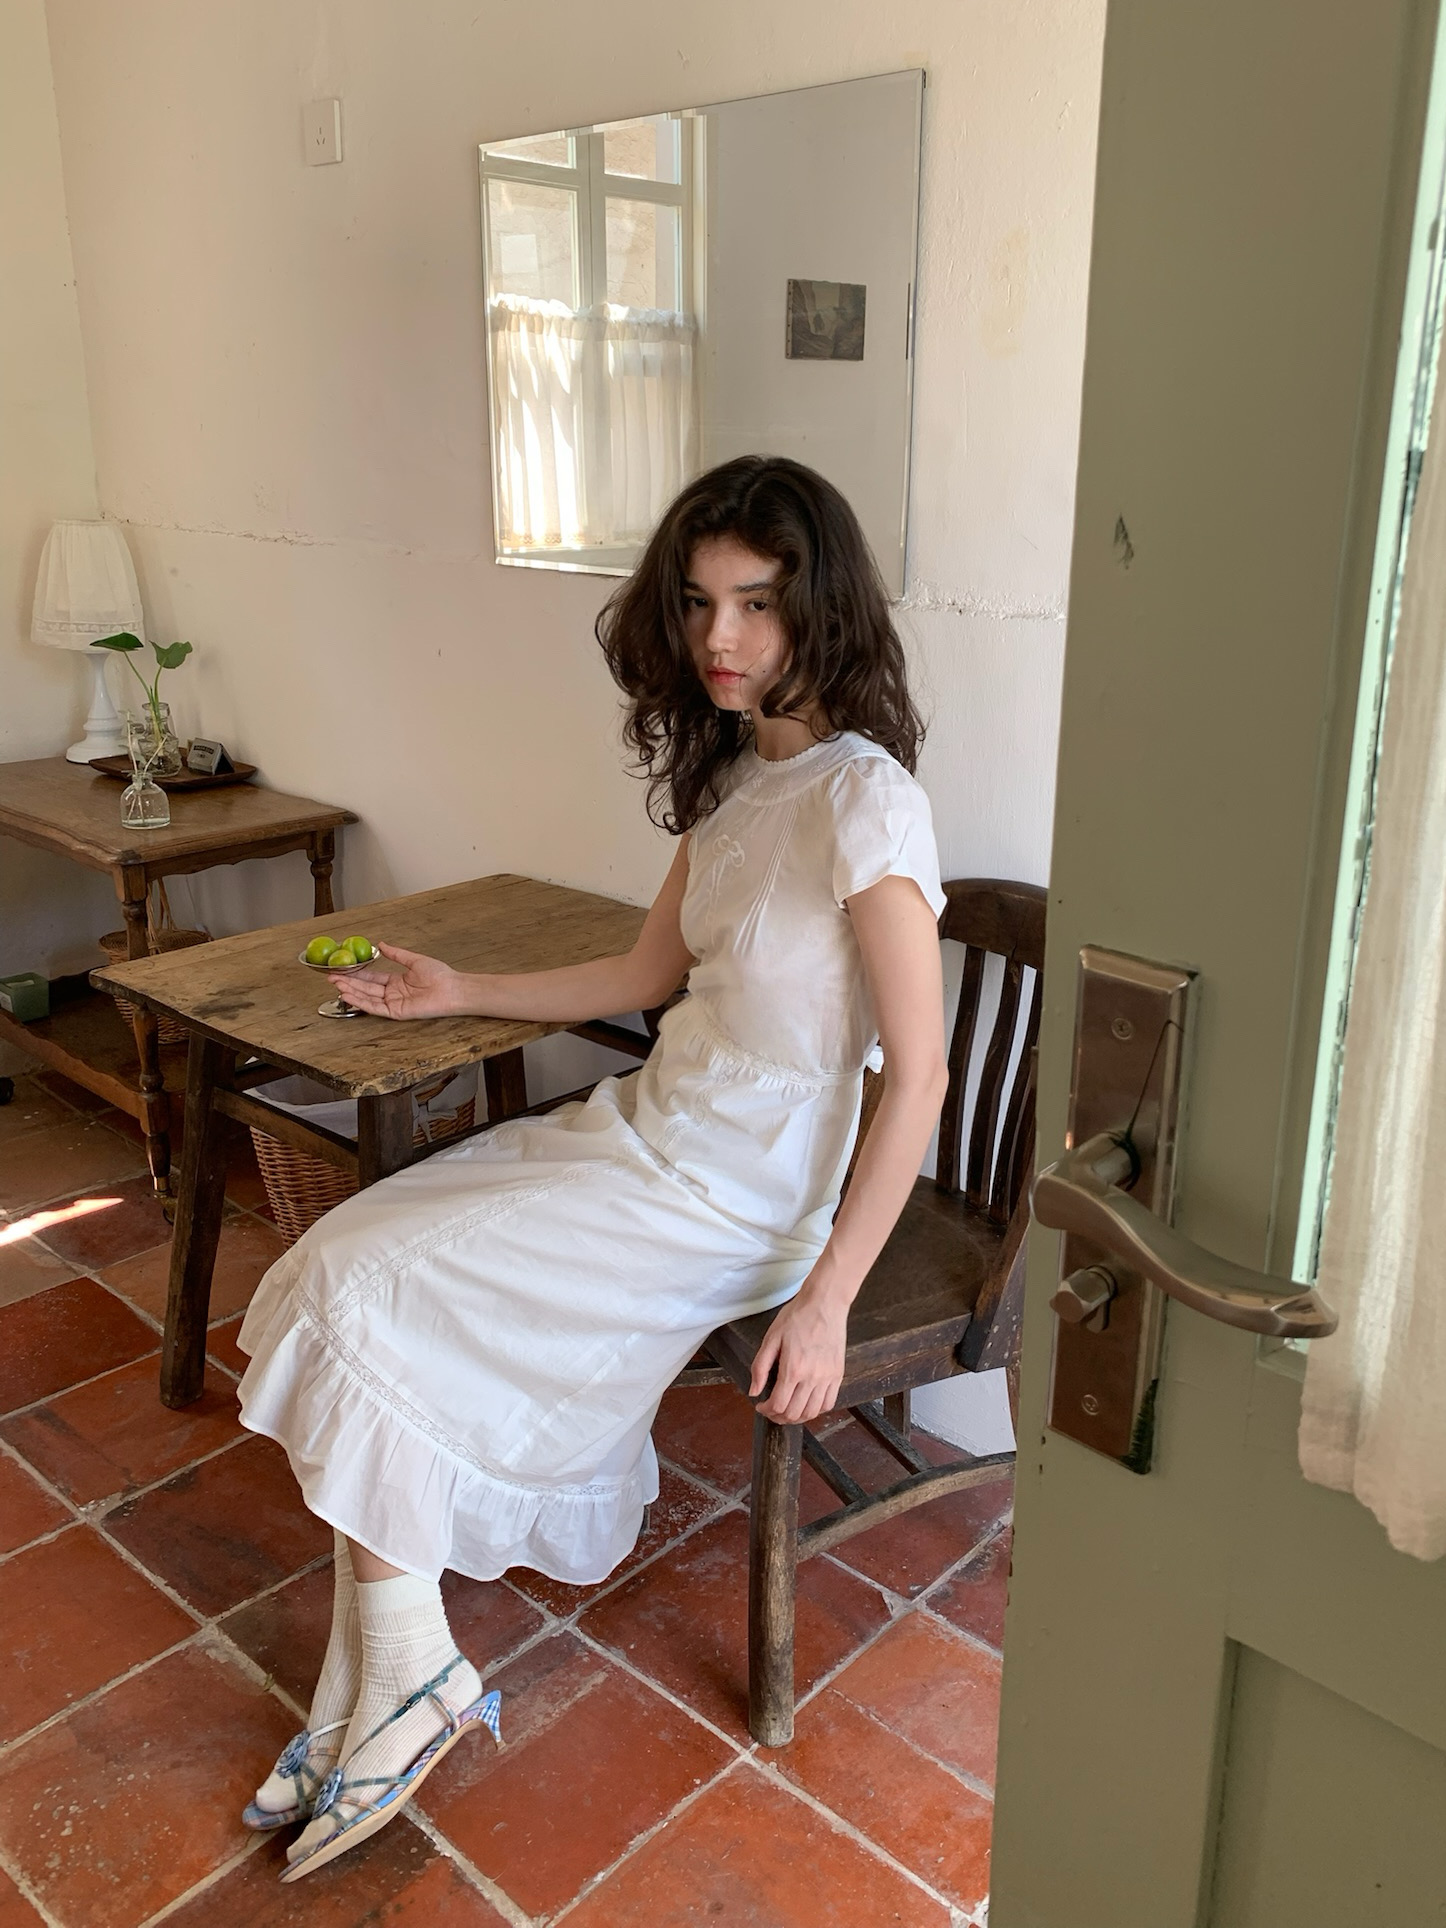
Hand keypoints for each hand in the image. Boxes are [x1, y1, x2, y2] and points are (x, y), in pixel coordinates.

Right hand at [328, 942, 461, 1020]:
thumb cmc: (440, 975)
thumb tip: (382, 944)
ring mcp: (394, 1003)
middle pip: (366, 987)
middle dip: (348, 982)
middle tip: (331, 977)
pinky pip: (375, 1007)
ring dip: (351, 991)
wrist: (452, 988)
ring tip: (336, 985)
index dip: (357, 973)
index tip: (343, 969)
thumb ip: (396, 954)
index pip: (372, 977)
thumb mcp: (414, 960)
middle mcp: (393, 993)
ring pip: (367, 997)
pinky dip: (361, 1002)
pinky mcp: (396, 1012)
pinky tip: (349, 996)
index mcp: (396, 981)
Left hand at [750, 1285, 848, 1423]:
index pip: (778, 1405)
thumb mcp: (771, 1338)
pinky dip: (816, 1410)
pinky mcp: (838, 1374)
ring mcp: (828, 1377)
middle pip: (794, 1413)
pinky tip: (806, 1403)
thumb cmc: (797, 1317)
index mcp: (793, 1368)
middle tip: (771, 1410)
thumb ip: (760, 1367)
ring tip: (788, 1410)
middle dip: (779, 1417)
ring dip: (797, 1417)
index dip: (766, 1410)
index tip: (761, 1405)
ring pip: (812, 1413)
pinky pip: (829, 1403)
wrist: (825, 1303)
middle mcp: (812, 1377)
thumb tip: (754, 1391)